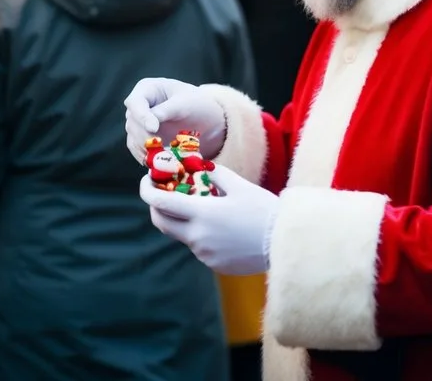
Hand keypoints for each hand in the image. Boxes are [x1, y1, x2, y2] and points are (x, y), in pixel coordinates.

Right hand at [124, 78, 225, 163]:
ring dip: (146, 149)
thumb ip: (167, 110)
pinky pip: (138, 149)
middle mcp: (138, 106)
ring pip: (133, 138)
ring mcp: (138, 123)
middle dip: (145, 135)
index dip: (142, 116)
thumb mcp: (186, 103)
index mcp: (147, 89)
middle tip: (161, 146)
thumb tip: (150, 124)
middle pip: (132, 122)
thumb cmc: (196, 103)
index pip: (135, 102)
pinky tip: (158, 163)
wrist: (205, 120)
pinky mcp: (142, 139)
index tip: (154, 128)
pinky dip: (147, 157)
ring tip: (165, 157)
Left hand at [139, 166, 278, 274]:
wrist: (284, 242)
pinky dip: (203, 234)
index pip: (159, 202)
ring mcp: (204, 253)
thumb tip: (201, 166)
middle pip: (162, 223)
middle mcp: (197, 236)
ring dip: (185, 220)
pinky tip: (223, 228)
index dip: (147, 190)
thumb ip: (216, 175)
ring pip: (183, 235)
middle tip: (164, 194)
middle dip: (156, 207)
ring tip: (206, 208)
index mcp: (202, 214)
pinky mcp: (214, 264)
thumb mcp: (240, 186)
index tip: (147, 180)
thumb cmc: (264, 210)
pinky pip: (200, 247)